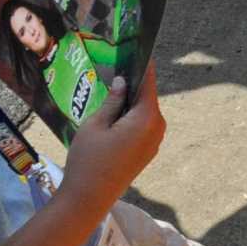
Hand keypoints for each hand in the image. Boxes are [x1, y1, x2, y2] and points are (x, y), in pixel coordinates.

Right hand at [59, 64, 165, 209]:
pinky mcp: (148, 152)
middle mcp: (158, 128)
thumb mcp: (95, 125)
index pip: (148, 82)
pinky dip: (132, 117)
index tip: (138, 46)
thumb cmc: (88, 160)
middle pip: (147, 97)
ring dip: (131, 102)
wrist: (88, 199)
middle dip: (133, 84)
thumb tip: (122, 82)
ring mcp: (155, 142)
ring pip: (145, 112)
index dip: (142, 64)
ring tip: (110, 89)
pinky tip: (114, 113)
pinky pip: (143, 125)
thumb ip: (112, 100)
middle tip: (115, 68)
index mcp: (147, 118)